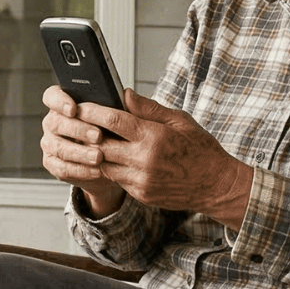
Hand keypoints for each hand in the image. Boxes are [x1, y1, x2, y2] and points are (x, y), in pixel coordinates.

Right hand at [40, 85, 125, 214]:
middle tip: (98, 136)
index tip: (74, 109)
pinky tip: (96, 171)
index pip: (53, 96)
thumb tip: (128, 95)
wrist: (114, 162)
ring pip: (58, 147)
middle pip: (55, 122)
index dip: (60, 101)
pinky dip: (80, 170)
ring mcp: (50, 143)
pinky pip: (62, 168)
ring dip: (79, 152)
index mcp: (65, 103)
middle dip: (78, 129)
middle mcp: (53, 121)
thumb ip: (126, 105)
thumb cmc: (115, 132)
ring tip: (99, 157)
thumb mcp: (124, 117)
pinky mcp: (53, 163)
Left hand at [61, 88, 253, 226]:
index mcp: (154, 137)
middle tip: (74, 122)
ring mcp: (140, 181)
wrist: (215, 186)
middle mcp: (144, 161)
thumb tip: (124, 94)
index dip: (92, 111)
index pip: (113, 121)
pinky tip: (107, 156)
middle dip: (85, 133)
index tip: (81, 105)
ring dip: (94, 152)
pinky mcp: (140, 194)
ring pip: (103, 165)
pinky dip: (109, 167)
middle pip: (101, 144)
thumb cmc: (200, 149)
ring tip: (87, 139)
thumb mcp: (180, 120)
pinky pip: (116, 179)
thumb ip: (149, 108)